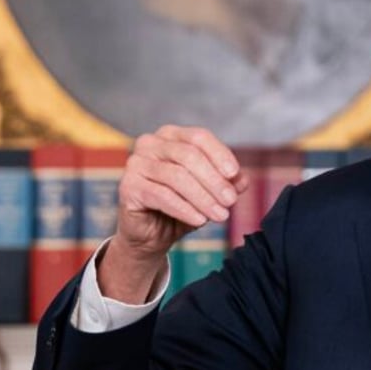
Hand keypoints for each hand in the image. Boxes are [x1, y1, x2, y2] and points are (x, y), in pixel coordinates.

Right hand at [98, 126, 248, 302]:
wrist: (151, 233)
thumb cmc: (182, 205)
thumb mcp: (209, 191)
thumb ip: (226, 182)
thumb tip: (242, 180)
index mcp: (171, 135)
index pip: (199, 137)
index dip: (220, 154)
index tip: (235, 174)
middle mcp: (150, 143)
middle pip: (189, 156)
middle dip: (214, 180)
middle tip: (230, 201)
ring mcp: (136, 163)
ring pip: (177, 177)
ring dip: (203, 198)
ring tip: (220, 215)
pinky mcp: (128, 187)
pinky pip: (162, 196)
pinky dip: (185, 209)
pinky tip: (200, 220)